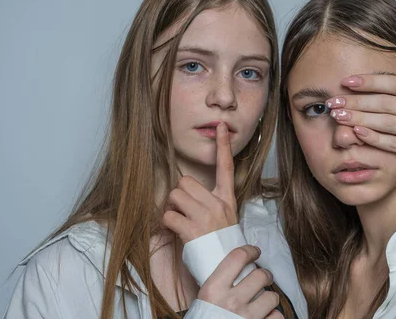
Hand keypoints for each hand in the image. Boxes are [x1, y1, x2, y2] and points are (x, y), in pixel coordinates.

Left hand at [163, 122, 237, 242]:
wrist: (228, 269)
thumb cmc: (222, 243)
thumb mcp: (226, 217)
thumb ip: (212, 201)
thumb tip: (187, 190)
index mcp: (227, 199)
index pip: (226, 167)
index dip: (222, 146)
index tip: (219, 127)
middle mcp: (218, 204)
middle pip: (186, 182)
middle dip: (180, 195)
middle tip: (185, 210)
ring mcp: (206, 216)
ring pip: (175, 196)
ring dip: (172, 208)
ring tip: (183, 222)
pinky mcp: (193, 230)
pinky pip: (168, 215)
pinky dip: (167, 223)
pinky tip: (178, 232)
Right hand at [198, 245, 283, 318]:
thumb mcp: (203, 300)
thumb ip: (218, 285)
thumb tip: (237, 269)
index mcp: (213, 290)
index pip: (237, 257)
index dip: (250, 251)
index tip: (255, 252)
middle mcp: (231, 302)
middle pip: (260, 275)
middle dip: (265, 274)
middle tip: (263, 277)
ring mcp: (246, 318)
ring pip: (272, 297)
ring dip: (270, 298)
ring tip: (264, 300)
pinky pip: (276, 317)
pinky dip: (273, 317)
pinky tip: (266, 317)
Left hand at [326, 44, 395, 166]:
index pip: (394, 84)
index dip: (369, 82)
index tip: (346, 82)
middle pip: (385, 104)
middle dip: (356, 102)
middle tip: (333, 102)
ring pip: (386, 123)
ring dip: (359, 119)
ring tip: (338, 116)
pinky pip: (393, 144)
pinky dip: (374, 138)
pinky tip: (356, 132)